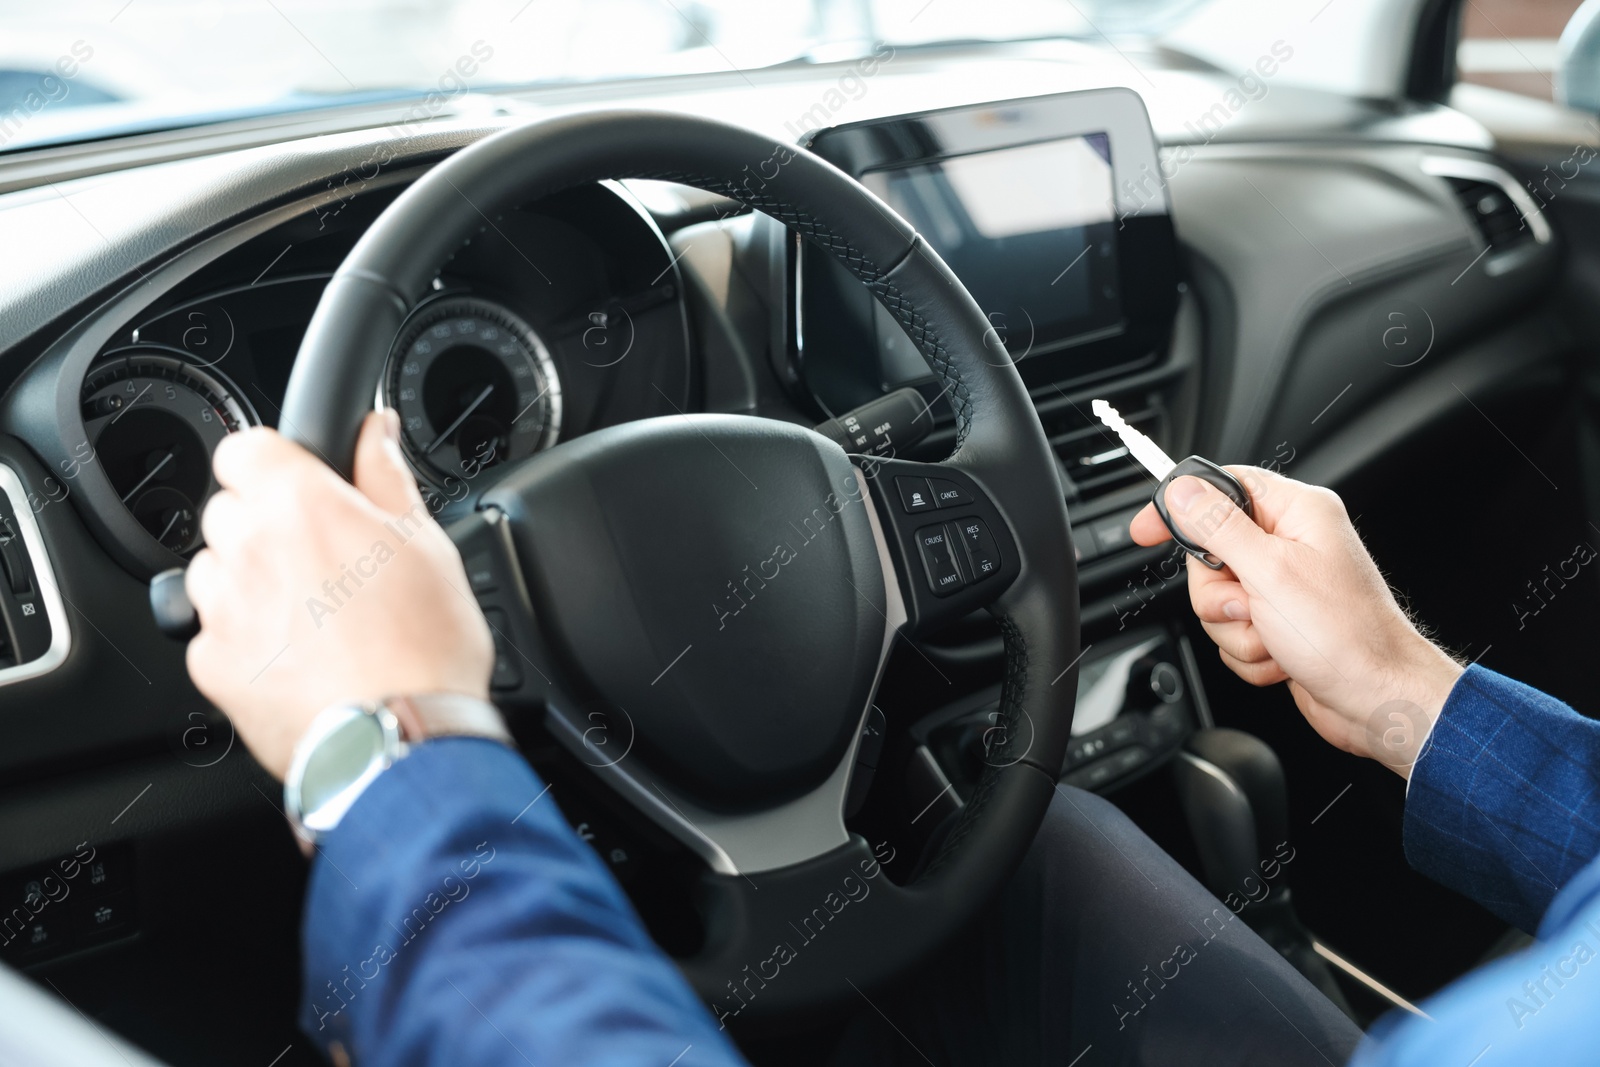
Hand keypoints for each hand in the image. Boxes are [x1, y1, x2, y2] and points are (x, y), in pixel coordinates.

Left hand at [185, 410, 493, 779]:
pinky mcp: (214, 666)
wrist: (402, 738)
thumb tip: (375, 431)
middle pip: (230, 511)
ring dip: (252, 581)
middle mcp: (247, 550)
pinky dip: (247, 640)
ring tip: (315, 614)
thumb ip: (388, 476)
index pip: (244, 447)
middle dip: (269, 526)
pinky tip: (300, 656)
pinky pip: (215, 634)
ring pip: (216, 572)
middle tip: (327, 560)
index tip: (304, 484)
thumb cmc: (424, 646)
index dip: (276, 463)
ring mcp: (222, 612)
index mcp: (298, 505)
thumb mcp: (428, 544)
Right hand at [1129, 466, 1462, 776]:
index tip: (1145, 530)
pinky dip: (1249, 652)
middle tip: (1248, 605)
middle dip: (1220, 594)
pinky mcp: (1280, 623)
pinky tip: (1281, 656)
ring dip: (1235, 630)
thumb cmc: (1347, 637)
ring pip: (1217, 600)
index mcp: (1296, 513)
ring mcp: (1284, 587)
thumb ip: (1218, 527)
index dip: (1180, 507)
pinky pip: (1233, 632)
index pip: (1220, 488)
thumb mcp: (1270, 572)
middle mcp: (1291, 545)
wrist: (1379, 700)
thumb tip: (1181, 491)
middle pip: (1209, 554)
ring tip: (1273, 636)